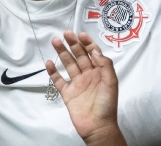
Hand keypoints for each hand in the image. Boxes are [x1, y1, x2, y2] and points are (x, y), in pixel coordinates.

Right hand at [46, 31, 124, 145]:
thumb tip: (95, 50)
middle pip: (79, 56)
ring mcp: (77, 84)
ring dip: (62, 53)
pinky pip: (59, 80)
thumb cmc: (107, 105)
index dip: (87, 43)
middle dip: (73, 44)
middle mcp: (88, 75)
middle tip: (65, 34)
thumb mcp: (111, 82)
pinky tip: (49, 62)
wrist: (98, 127)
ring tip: (55, 41)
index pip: (93, 53)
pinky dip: (53, 72)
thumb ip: (105, 65)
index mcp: (100, 72)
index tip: (80, 34)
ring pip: (68, 64)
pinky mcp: (68, 93)